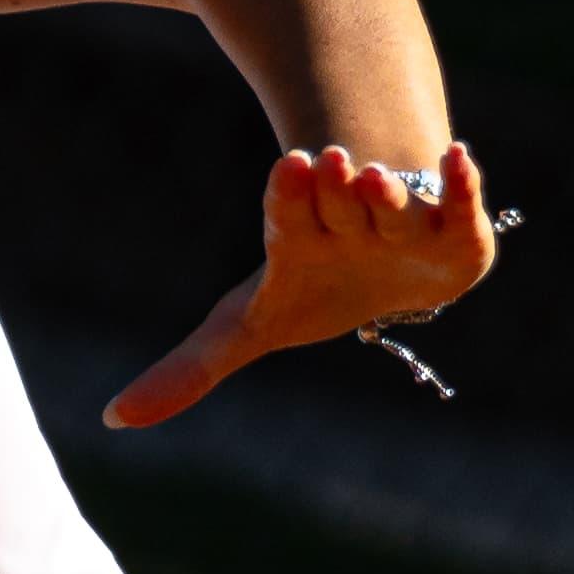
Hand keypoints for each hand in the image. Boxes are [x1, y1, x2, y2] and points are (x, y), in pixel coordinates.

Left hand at [98, 139, 497, 431]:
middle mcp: (348, 221)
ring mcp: (401, 224)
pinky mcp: (453, 231)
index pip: (287, 215)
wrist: (388, 263)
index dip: (287, 195)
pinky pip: (457, 200)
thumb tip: (113, 419)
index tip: (286, 167)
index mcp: (297, 238)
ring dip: (386, 190)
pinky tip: (458, 154)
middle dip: (332, 187)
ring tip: (374, 174)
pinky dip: (460, 182)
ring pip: (392, 202)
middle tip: (327, 162)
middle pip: (337, 203)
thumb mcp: (251, 326)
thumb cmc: (314, 288)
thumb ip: (190, 367)